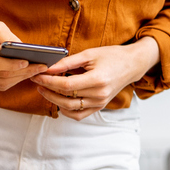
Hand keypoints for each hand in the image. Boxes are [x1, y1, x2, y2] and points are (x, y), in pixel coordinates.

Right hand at [0, 17, 50, 92]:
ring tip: (37, 70)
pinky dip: (15, 80)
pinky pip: (0, 86)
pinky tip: (27, 73)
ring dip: (21, 78)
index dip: (10, 65)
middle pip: (0, 76)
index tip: (27, 62)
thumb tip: (24, 49)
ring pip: (2, 84)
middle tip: (41, 67)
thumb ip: (8, 37)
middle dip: (22, 72)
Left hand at [33, 37, 160, 120]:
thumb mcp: (89, 54)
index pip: (66, 85)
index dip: (48, 81)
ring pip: (70, 108)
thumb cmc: (112, 56)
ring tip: (45, 90)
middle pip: (66, 97)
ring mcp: (100, 103)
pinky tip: (59, 101)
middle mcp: (99, 94)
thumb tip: (49, 68)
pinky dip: (66, 111)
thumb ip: (67, 62)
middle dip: (48, 90)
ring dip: (54, 100)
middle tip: (37, 81)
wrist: (132, 64)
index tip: (37, 75)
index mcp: (97, 80)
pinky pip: (79, 115)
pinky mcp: (100, 106)